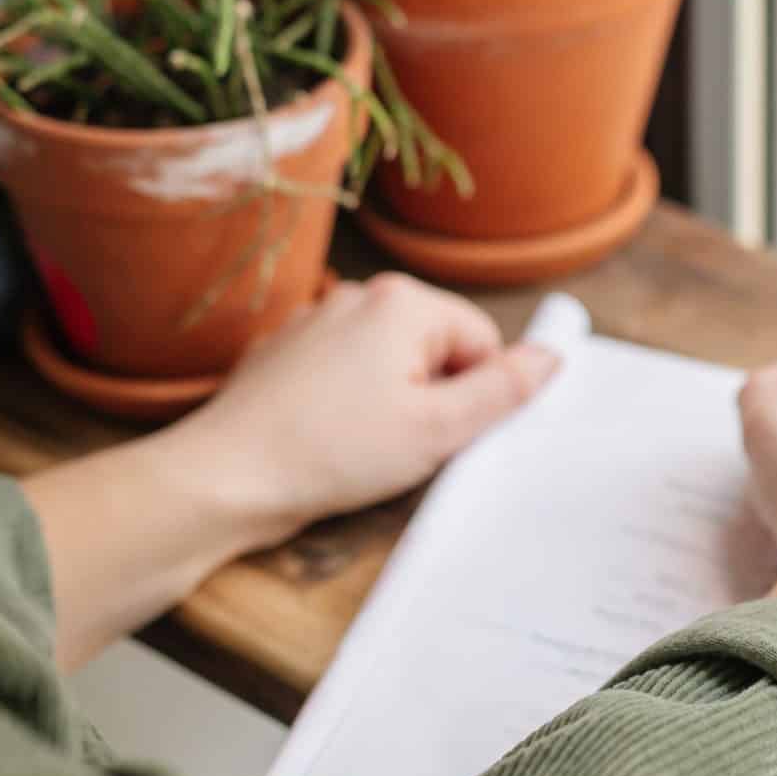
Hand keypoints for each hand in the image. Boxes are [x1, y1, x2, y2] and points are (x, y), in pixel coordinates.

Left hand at [168, 275, 559, 548]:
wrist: (225, 477)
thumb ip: (505, 390)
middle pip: (435, 349)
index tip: (445, 434)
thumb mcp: (439, 429)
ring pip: (388, 366)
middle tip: (404, 446)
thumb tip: (551, 357)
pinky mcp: (283, 356)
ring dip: (391, 407)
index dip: (476, 397)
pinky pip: (344, 378)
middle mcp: (357, 297)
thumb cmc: (331, 452)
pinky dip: (347, 410)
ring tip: (362, 450)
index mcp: (403, 303)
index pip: (482, 341)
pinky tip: (329, 445)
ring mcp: (314, 323)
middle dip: (432, 400)